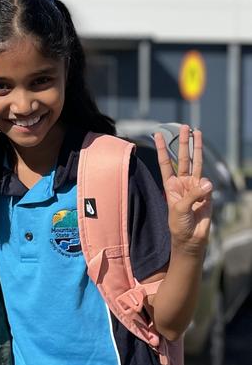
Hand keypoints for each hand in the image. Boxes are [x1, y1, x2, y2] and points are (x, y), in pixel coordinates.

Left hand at [154, 125, 211, 251]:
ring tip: (198, 132)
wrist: (191, 238)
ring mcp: (195, 186)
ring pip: (197, 163)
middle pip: (183, 158)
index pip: (165, 163)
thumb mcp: (180, 208)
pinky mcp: (207, 193)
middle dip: (184, 142)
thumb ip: (194, 194)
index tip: (157, 135)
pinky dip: (207, 186)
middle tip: (185, 126)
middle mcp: (182, 183)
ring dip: (198, 148)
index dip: (162, 149)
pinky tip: (204, 193)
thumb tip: (208, 182)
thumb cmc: (178, 224)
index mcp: (170, 185)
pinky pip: (208, 184)